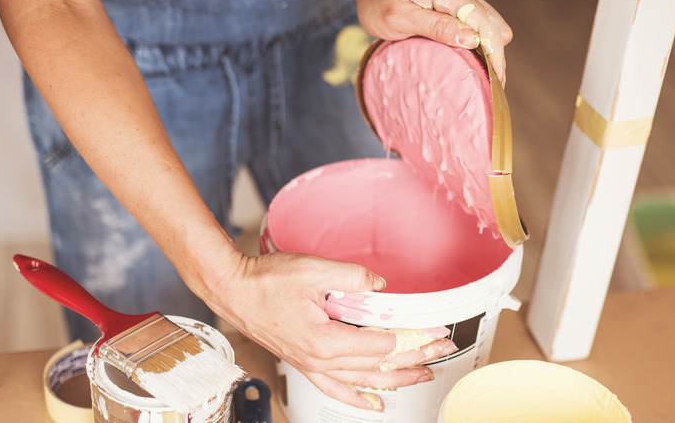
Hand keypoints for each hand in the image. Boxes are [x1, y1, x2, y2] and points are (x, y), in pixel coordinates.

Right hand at [205, 251, 457, 410]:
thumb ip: (352, 277)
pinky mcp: (304, 363)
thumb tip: (380, 286)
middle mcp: (320, 360)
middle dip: (415, 360)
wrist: (232, 290)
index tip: (436, 331)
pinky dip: (357, 397)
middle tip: (442, 352)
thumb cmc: (266, 281)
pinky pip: (335, 389)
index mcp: (325, 340)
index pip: (383, 346)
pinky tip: (374, 403)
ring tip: (422, 376)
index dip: (413, 338)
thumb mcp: (313, 269)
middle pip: (378, 367)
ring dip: (395, 380)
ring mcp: (311, 365)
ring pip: (362, 381)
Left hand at [353, 0, 512, 85]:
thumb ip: (434, 26)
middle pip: (494, 23)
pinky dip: (480, 43)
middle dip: (496, 54)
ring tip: (482, 76)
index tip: (496, 80)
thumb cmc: (378, 2)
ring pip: (490, 23)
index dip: (495, 53)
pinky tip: (472, 60)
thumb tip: (472, 39)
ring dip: (489, 49)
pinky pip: (479, 23)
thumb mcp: (399, 17)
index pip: (484, 22)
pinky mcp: (458, 4)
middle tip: (489, 84)